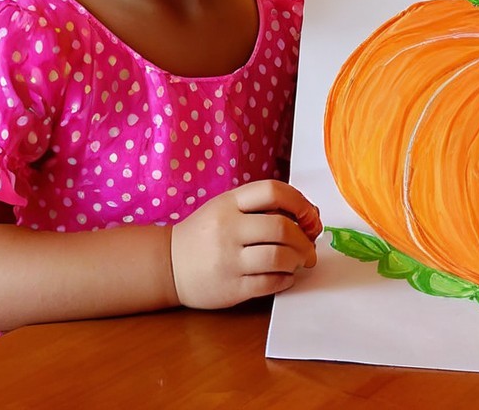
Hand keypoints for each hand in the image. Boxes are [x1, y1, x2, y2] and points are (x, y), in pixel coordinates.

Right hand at [169, 179, 321, 308]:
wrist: (168, 265)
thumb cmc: (205, 234)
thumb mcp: (227, 209)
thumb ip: (263, 208)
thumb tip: (311, 216)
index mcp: (229, 203)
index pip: (273, 191)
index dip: (300, 201)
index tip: (310, 216)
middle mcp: (228, 228)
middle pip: (281, 227)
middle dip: (304, 238)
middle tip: (309, 246)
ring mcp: (228, 259)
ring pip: (279, 257)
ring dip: (298, 260)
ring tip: (298, 262)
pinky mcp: (230, 288)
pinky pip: (270, 283)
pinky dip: (286, 279)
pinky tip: (285, 276)